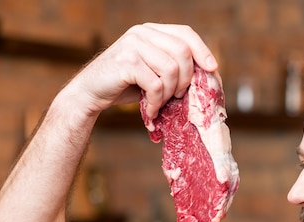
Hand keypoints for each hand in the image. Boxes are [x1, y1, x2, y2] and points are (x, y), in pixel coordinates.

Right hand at [68, 23, 217, 118]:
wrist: (90, 93)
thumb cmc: (127, 85)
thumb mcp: (155, 72)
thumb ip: (175, 67)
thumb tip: (209, 75)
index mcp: (152, 31)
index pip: (185, 33)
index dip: (202, 51)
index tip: (212, 69)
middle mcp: (142, 33)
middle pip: (182, 52)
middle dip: (185, 79)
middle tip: (178, 96)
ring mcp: (132, 45)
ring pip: (171, 69)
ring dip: (169, 93)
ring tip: (159, 103)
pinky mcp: (125, 63)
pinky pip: (155, 84)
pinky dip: (156, 101)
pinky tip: (150, 108)